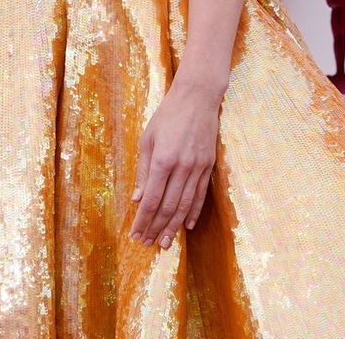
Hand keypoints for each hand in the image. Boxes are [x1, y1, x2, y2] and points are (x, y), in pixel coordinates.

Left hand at [129, 77, 220, 248]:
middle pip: (168, 207)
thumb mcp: (147, 139)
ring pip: (185, 205)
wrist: (197, 99)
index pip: (151, 199)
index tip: (136, 234)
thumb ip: (143, 171)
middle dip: (156, 228)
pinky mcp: (208, 167)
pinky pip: (200, 195)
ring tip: (166, 242)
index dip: (143, 219)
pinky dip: (193, 213)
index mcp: (162, 160)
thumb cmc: (167, 116)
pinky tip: (187, 226)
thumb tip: (137, 199)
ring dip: (174, 226)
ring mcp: (197, 168)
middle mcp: (181, 167)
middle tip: (148, 244)